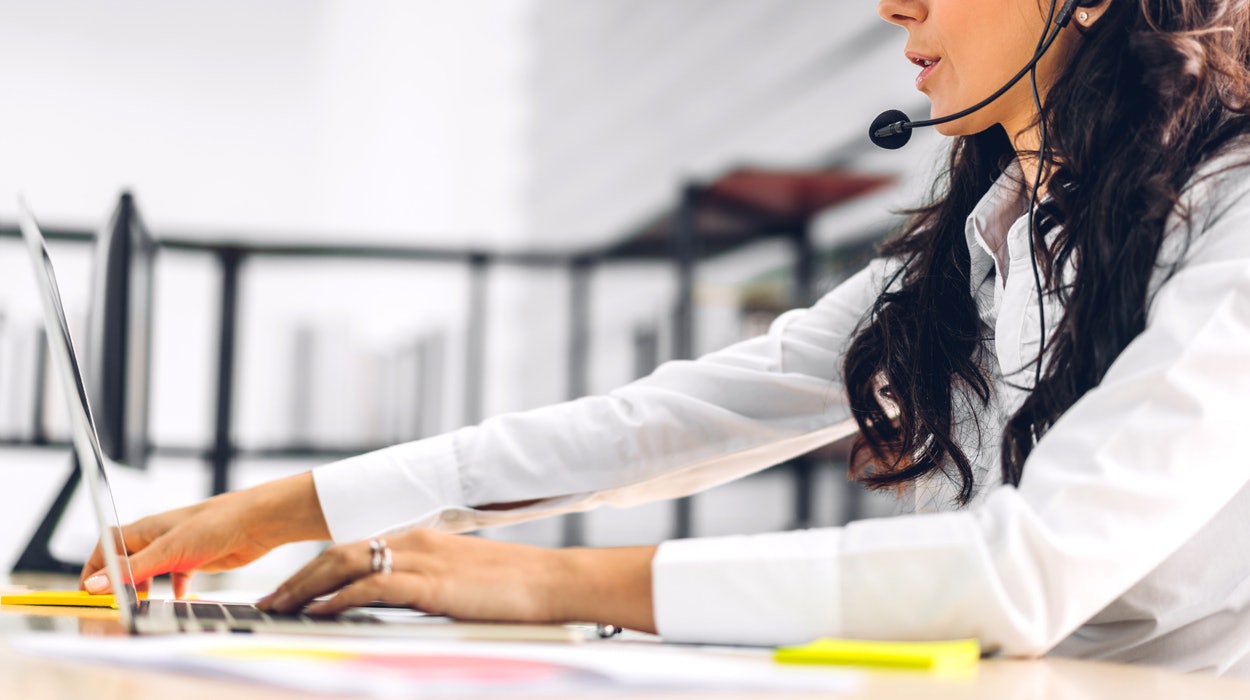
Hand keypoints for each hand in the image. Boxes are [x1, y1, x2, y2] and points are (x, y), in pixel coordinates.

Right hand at [79, 472, 328, 597]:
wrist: (259, 522)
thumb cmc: (217, 524)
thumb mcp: (169, 551)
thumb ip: (132, 569)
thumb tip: (95, 583)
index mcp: (146, 530)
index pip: (107, 545)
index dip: (95, 567)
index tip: (90, 591)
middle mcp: (159, 537)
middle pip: (127, 560)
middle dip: (118, 582)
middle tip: (117, 603)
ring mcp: (178, 548)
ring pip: (151, 569)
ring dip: (143, 587)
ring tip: (142, 602)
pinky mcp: (197, 559)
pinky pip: (176, 576)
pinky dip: (173, 588)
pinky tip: (177, 595)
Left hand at [257, 530, 658, 632]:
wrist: (550, 582)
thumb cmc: (513, 588)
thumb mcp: (460, 581)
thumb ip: (426, 585)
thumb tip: (398, 602)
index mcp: (420, 539)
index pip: (355, 548)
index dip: (316, 569)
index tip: (291, 590)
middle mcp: (414, 541)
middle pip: (339, 552)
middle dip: (298, 579)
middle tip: (269, 602)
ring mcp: (421, 560)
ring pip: (345, 564)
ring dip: (306, 588)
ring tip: (279, 608)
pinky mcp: (430, 583)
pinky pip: (372, 586)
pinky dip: (338, 599)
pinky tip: (319, 613)